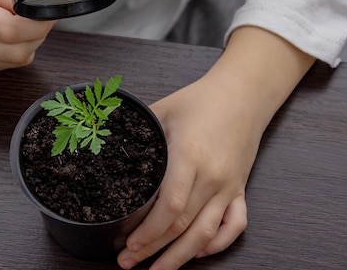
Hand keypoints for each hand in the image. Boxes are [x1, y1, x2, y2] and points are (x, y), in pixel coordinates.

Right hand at [0, 0, 55, 73]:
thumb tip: (32, 3)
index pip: (12, 29)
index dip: (38, 24)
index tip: (48, 13)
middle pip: (19, 51)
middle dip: (39, 35)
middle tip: (40, 19)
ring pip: (16, 61)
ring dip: (30, 45)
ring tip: (23, 25)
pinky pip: (6, 66)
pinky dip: (16, 52)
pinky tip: (8, 37)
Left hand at [117, 26, 314, 268]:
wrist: (244, 93)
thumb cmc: (200, 100)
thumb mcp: (163, 110)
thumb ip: (136, 130)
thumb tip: (102, 144)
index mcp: (190, 157)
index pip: (170, 207)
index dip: (149, 232)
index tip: (128, 244)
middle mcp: (212, 177)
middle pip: (183, 226)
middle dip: (154, 249)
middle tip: (128, 262)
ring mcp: (229, 187)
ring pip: (206, 234)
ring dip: (181, 257)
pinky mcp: (240, 189)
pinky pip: (234, 225)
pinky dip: (218, 244)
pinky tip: (198, 252)